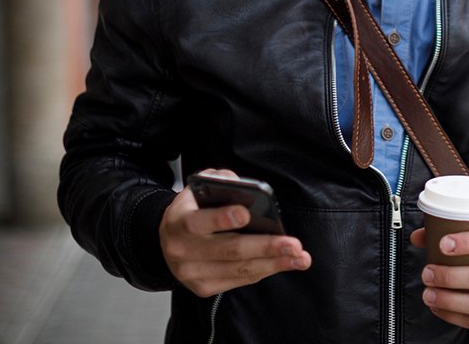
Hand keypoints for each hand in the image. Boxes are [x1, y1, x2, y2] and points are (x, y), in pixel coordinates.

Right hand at [159, 169, 310, 296]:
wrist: (169, 241)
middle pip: (229, 250)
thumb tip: (242, 185)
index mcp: (179, 222)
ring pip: (240, 269)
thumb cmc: (193, 211)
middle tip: (293, 245)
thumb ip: (219, 181)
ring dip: (274, 263)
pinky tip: (284, 263)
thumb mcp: (198, 189)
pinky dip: (265, 270)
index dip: (223, 218)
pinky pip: (240, 279)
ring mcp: (193, 273)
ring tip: (300, 258)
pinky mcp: (204, 287)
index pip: (199, 221)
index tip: (246, 214)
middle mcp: (183, 251)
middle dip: (265, 247)